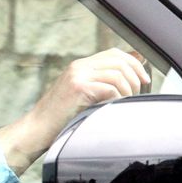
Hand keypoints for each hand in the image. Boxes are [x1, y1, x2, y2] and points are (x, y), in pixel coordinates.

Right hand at [0, 48, 150, 175]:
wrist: (37, 129)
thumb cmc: (60, 118)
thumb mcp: (83, 95)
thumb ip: (102, 83)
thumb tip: (132, 73)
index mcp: (79, 66)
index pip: (114, 53)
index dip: (134, 64)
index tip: (143, 80)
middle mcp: (78, 67)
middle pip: (119, 61)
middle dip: (135, 78)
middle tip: (136, 95)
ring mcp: (77, 75)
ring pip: (117, 74)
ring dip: (127, 91)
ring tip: (123, 104)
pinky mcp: (78, 88)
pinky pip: (110, 88)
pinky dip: (117, 99)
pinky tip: (112, 108)